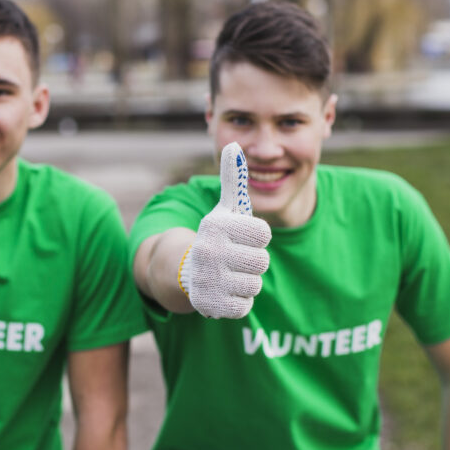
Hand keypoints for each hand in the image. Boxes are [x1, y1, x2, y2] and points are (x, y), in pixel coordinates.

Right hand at [179, 142, 270, 318]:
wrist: (185, 272)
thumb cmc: (216, 238)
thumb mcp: (224, 209)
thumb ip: (233, 179)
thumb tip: (234, 143)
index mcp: (217, 225)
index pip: (264, 233)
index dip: (258, 237)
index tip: (243, 237)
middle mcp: (210, 251)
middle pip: (262, 261)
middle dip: (253, 261)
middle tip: (238, 259)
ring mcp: (208, 279)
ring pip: (255, 285)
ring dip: (246, 282)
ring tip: (230, 275)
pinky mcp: (210, 304)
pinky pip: (244, 306)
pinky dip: (239, 300)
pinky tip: (226, 290)